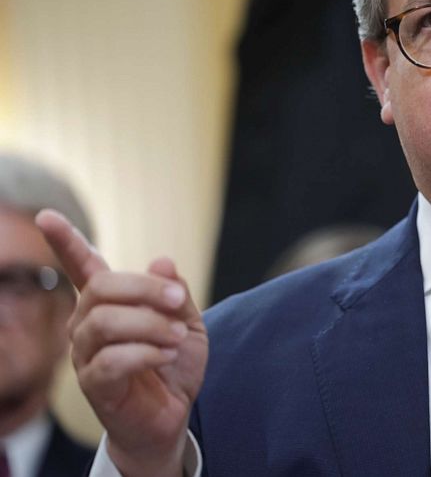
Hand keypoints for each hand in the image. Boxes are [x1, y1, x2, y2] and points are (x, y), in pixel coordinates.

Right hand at [36, 209, 207, 476]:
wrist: (173, 412)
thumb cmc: (173, 363)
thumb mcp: (186, 321)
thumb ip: (174, 292)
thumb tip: (161, 260)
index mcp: (109, 303)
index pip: (81, 267)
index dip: (65, 241)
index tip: (46, 216)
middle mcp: (87, 324)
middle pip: (101, 289)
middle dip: (145, 289)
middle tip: (177, 302)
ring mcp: (85, 354)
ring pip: (104, 322)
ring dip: (150, 325)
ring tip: (176, 338)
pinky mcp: (93, 384)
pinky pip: (110, 359)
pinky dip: (145, 353)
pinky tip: (165, 356)